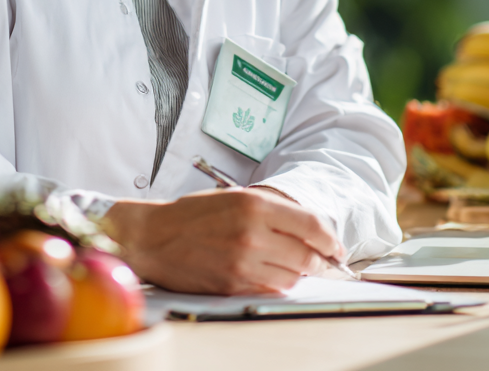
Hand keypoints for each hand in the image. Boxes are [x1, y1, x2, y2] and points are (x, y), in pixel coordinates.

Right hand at [104, 187, 344, 293]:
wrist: (152, 237)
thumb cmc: (191, 215)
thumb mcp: (233, 198)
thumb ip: (270, 212)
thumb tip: (307, 229)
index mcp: (254, 205)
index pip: (311, 225)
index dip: (331, 239)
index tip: (336, 247)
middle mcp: (252, 234)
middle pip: (307, 256)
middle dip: (321, 261)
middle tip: (325, 262)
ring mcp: (243, 264)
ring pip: (292, 278)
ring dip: (297, 274)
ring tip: (290, 265)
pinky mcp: (233, 286)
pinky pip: (270, 291)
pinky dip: (277, 285)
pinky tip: (269, 274)